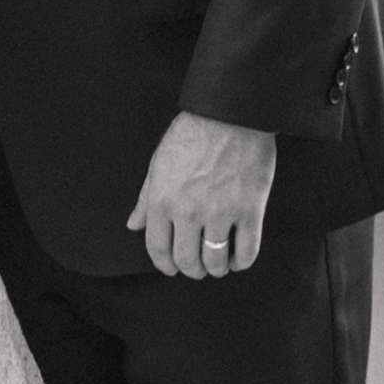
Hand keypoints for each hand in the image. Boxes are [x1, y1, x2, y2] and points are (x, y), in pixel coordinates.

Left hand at [134, 110, 277, 281]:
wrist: (231, 113)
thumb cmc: (194, 132)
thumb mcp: (159, 163)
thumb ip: (145, 199)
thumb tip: (134, 224)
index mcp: (162, 201)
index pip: (158, 249)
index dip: (165, 265)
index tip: (172, 268)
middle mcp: (189, 212)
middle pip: (187, 261)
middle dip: (190, 270)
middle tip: (196, 267)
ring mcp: (221, 213)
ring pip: (215, 262)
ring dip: (215, 269)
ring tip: (219, 264)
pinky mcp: (249, 210)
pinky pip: (247, 251)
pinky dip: (241, 262)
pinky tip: (238, 258)